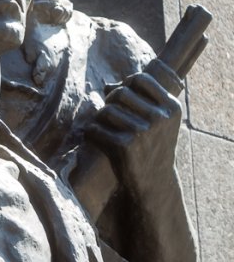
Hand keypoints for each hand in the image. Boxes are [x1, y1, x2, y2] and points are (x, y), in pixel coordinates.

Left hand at [84, 68, 183, 200]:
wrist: (154, 182)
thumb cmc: (152, 146)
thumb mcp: (156, 122)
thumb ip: (137, 100)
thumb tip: (107, 85)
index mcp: (171, 107)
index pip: (140, 79)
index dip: (125, 84)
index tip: (121, 98)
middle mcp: (160, 117)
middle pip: (120, 92)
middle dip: (109, 102)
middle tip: (109, 115)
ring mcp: (143, 132)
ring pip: (106, 110)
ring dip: (99, 119)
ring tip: (102, 128)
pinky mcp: (126, 146)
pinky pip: (96, 129)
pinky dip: (91, 132)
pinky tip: (95, 138)